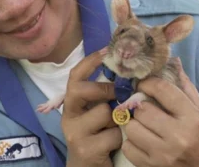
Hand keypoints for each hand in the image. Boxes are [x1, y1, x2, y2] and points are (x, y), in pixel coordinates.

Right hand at [62, 48, 121, 166]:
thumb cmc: (99, 139)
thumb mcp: (100, 116)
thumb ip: (107, 98)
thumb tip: (131, 74)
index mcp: (72, 105)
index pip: (75, 77)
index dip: (90, 61)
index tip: (107, 49)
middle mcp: (68, 116)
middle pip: (79, 89)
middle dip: (104, 88)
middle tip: (119, 94)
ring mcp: (75, 133)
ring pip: (103, 112)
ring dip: (118, 118)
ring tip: (119, 127)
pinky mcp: (85, 149)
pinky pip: (112, 134)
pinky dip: (121, 138)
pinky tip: (117, 144)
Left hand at [122, 58, 198, 166]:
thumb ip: (184, 88)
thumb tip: (172, 61)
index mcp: (193, 119)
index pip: (162, 90)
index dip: (148, 83)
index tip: (143, 84)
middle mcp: (178, 137)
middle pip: (142, 109)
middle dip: (141, 106)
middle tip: (145, 108)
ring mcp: (163, 154)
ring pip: (131, 127)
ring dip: (134, 124)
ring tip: (144, 125)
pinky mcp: (151, 166)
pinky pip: (127, 147)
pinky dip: (131, 142)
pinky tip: (143, 141)